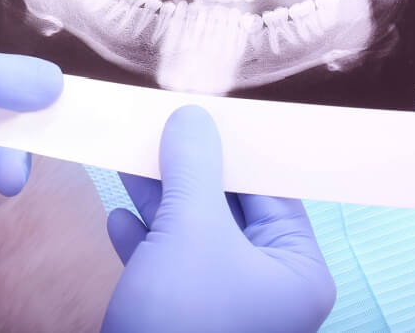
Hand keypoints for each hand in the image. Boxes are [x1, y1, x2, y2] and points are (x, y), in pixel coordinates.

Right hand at [102, 106, 335, 332]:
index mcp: (297, 270)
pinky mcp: (183, 321)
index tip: (200, 104)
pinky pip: (166, 266)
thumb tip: (192, 115)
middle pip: (227, 207)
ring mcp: (225, 307)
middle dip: (187, 167)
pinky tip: (118, 215)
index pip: (271, 188)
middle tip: (155, 121)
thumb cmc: (183, 322)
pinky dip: (143, 239)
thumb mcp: (189, 231)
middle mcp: (268, 287)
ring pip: (191, 234)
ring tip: (126, 153)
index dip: (234, 144)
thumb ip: (193, 167)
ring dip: (158, 197)